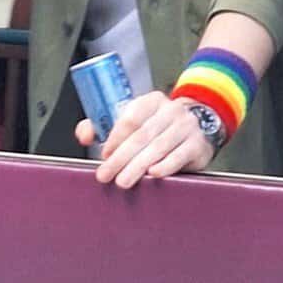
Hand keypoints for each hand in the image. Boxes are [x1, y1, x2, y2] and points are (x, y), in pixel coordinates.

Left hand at [75, 90, 215, 189]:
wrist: (197, 131)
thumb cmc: (156, 130)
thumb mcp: (132, 122)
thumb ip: (102, 127)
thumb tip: (84, 135)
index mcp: (152, 101)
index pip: (132, 117)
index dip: (115, 137)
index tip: (104, 154)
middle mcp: (172, 110)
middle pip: (143, 135)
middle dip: (121, 157)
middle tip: (106, 175)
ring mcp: (187, 126)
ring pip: (159, 147)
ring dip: (138, 166)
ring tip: (123, 181)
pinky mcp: (198, 144)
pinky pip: (180, 155)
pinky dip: (165, 165)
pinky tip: (153, 174)